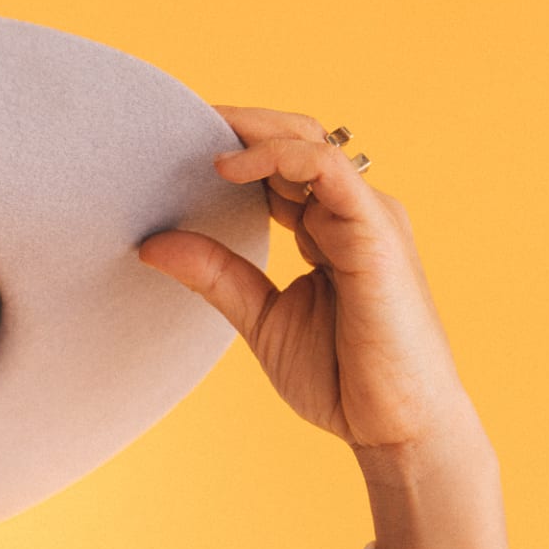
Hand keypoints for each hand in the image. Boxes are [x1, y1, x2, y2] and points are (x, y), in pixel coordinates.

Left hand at [136, 105, 474, 455]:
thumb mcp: (262, 318)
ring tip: (193, 130)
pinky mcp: (375, 234)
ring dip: (249, 131)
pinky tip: (229, 167)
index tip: (171, 141)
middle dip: (236, 124)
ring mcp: (368, 218)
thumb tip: (151, 243)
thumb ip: (215, 275)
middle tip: (171, 118)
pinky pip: (328, 170)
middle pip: (295, 140)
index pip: (280, 167)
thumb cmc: (344, 380)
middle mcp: (352, 213)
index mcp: (328, 228)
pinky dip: (278, 156)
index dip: (230, 147)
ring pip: (309, 143)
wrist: (397, 430)